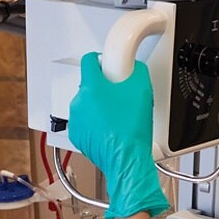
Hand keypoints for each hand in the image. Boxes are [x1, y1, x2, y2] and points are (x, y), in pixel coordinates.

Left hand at [67, 53, 169, 218]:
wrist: (126, 159)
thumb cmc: (131, 129)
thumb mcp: (142, 89)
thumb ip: (136, 70)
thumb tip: (133, 68)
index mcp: (91, 87)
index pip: (89, 61)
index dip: (101, 60)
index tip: (108, 64)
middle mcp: (79, 102)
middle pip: (89, 84)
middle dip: (103, 87)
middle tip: (119, 95)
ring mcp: (76, 120)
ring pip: (86, 104)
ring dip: (98, 106)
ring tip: (116, 115)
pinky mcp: (77, 135)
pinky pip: (84, 121)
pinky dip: (94, 122)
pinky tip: (109, 127)